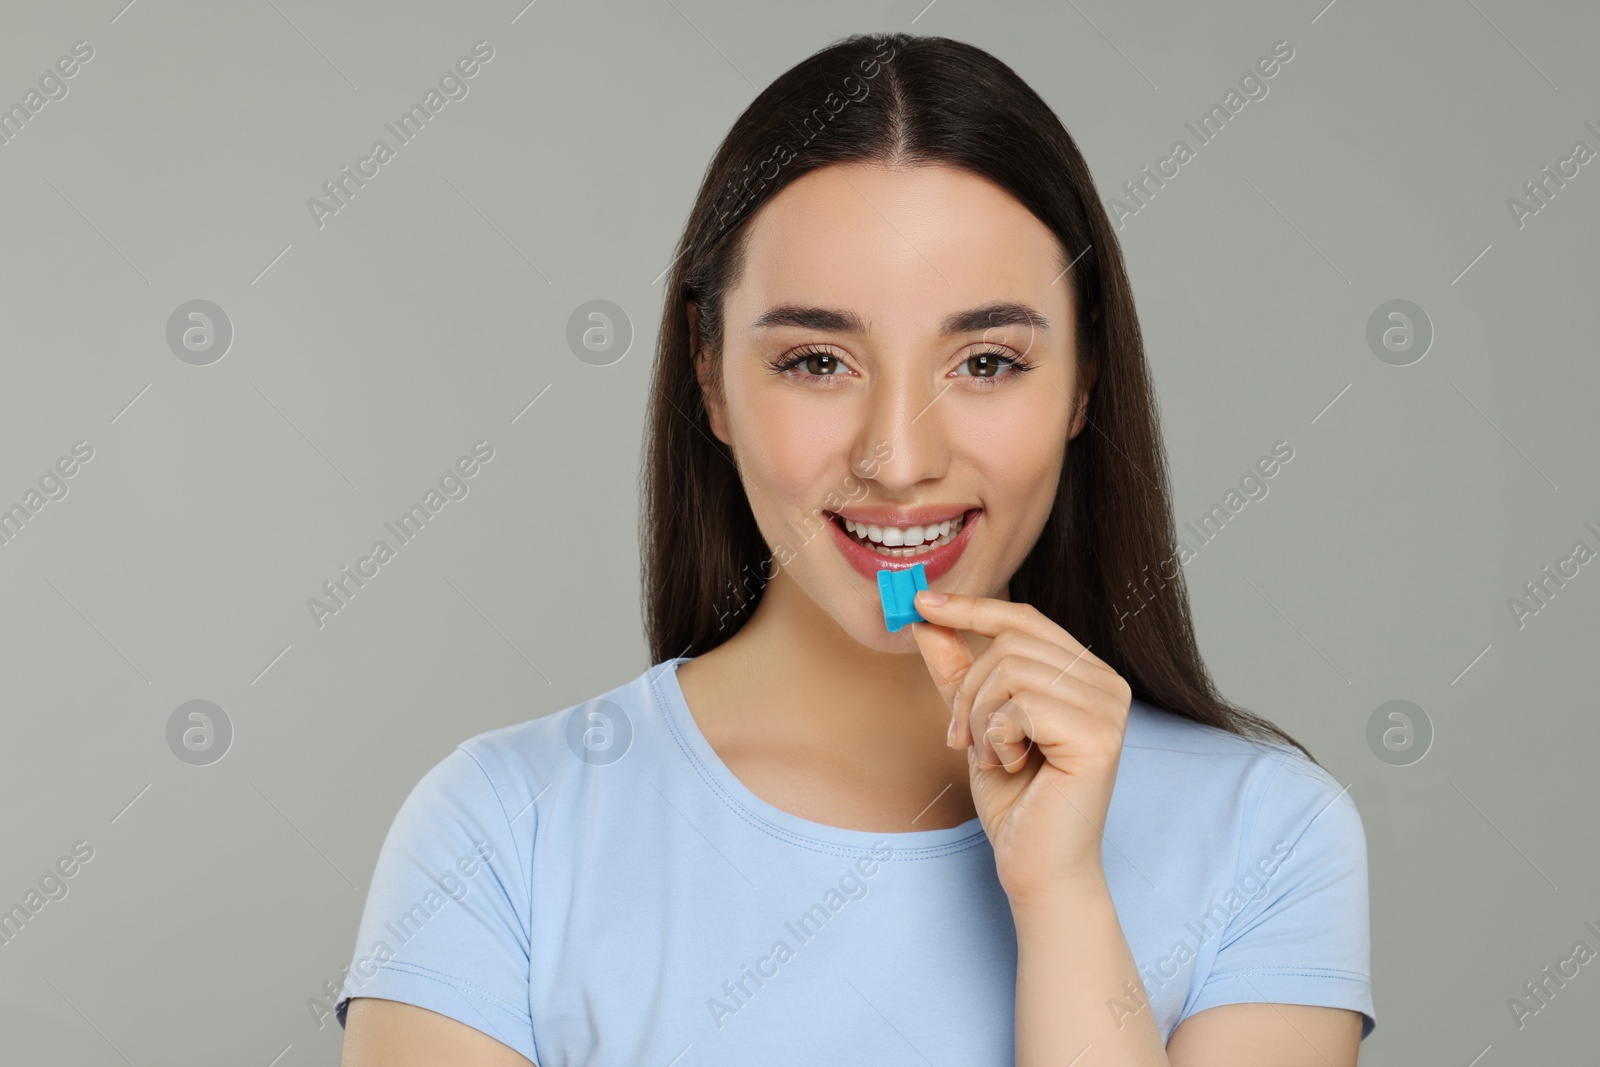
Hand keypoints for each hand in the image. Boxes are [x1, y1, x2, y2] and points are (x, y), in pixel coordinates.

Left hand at [909, 589, 1132, 905]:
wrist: (1036, 865)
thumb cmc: (1014, 798)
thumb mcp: (976, 721)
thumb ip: (958, 670)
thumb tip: (927, 619)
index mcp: (1085, 674)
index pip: (1024, 619)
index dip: (971, 607)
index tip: (921, 601)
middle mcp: (1107, 683)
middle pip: (1009, 643)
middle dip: (969, 691)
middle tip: (963, 739)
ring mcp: (1109, 708)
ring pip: (1010, 670)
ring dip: (981, 718)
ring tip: (994, 757)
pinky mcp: (1099, 736)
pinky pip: (1020, 705)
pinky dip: (997, 738)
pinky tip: (1013, 766)